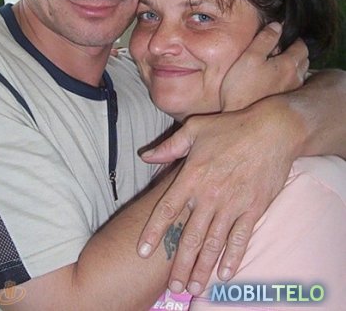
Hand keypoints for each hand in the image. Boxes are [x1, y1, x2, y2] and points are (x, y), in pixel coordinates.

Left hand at [137, 98, 296, 295]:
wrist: (271, 131)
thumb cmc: (231, 127)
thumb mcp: (195, 129)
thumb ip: (169, 147)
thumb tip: (145, 157)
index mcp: (192, 175)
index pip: (167, 209)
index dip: (153, 232)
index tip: (142, 251)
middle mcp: (209, 195)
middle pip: (189, 236)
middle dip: (179, 263)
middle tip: (173, 287)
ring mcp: (232, 204)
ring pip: (213, 243)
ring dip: (203, 267)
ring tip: (194, 287)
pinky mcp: (253, 209)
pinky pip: (240, 239)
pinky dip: (233, 258)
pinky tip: (225, 274)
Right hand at [220, 23, 308, 110]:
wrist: (239, 118)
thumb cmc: (241, 87)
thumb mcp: (249, 57)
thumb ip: (264, 39)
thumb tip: (277, 26)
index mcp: (288, 64)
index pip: (302, 46)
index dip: (294, 39)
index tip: (285, 36)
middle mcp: (295, 78)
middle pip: (304, 59)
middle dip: (296, 52)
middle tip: (281, 48)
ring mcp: (291, 92)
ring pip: (300, 73)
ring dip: (294, 66)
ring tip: (278, 64)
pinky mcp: (285, 102)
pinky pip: (293, 86)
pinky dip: (289, 79)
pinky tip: (275, 81)